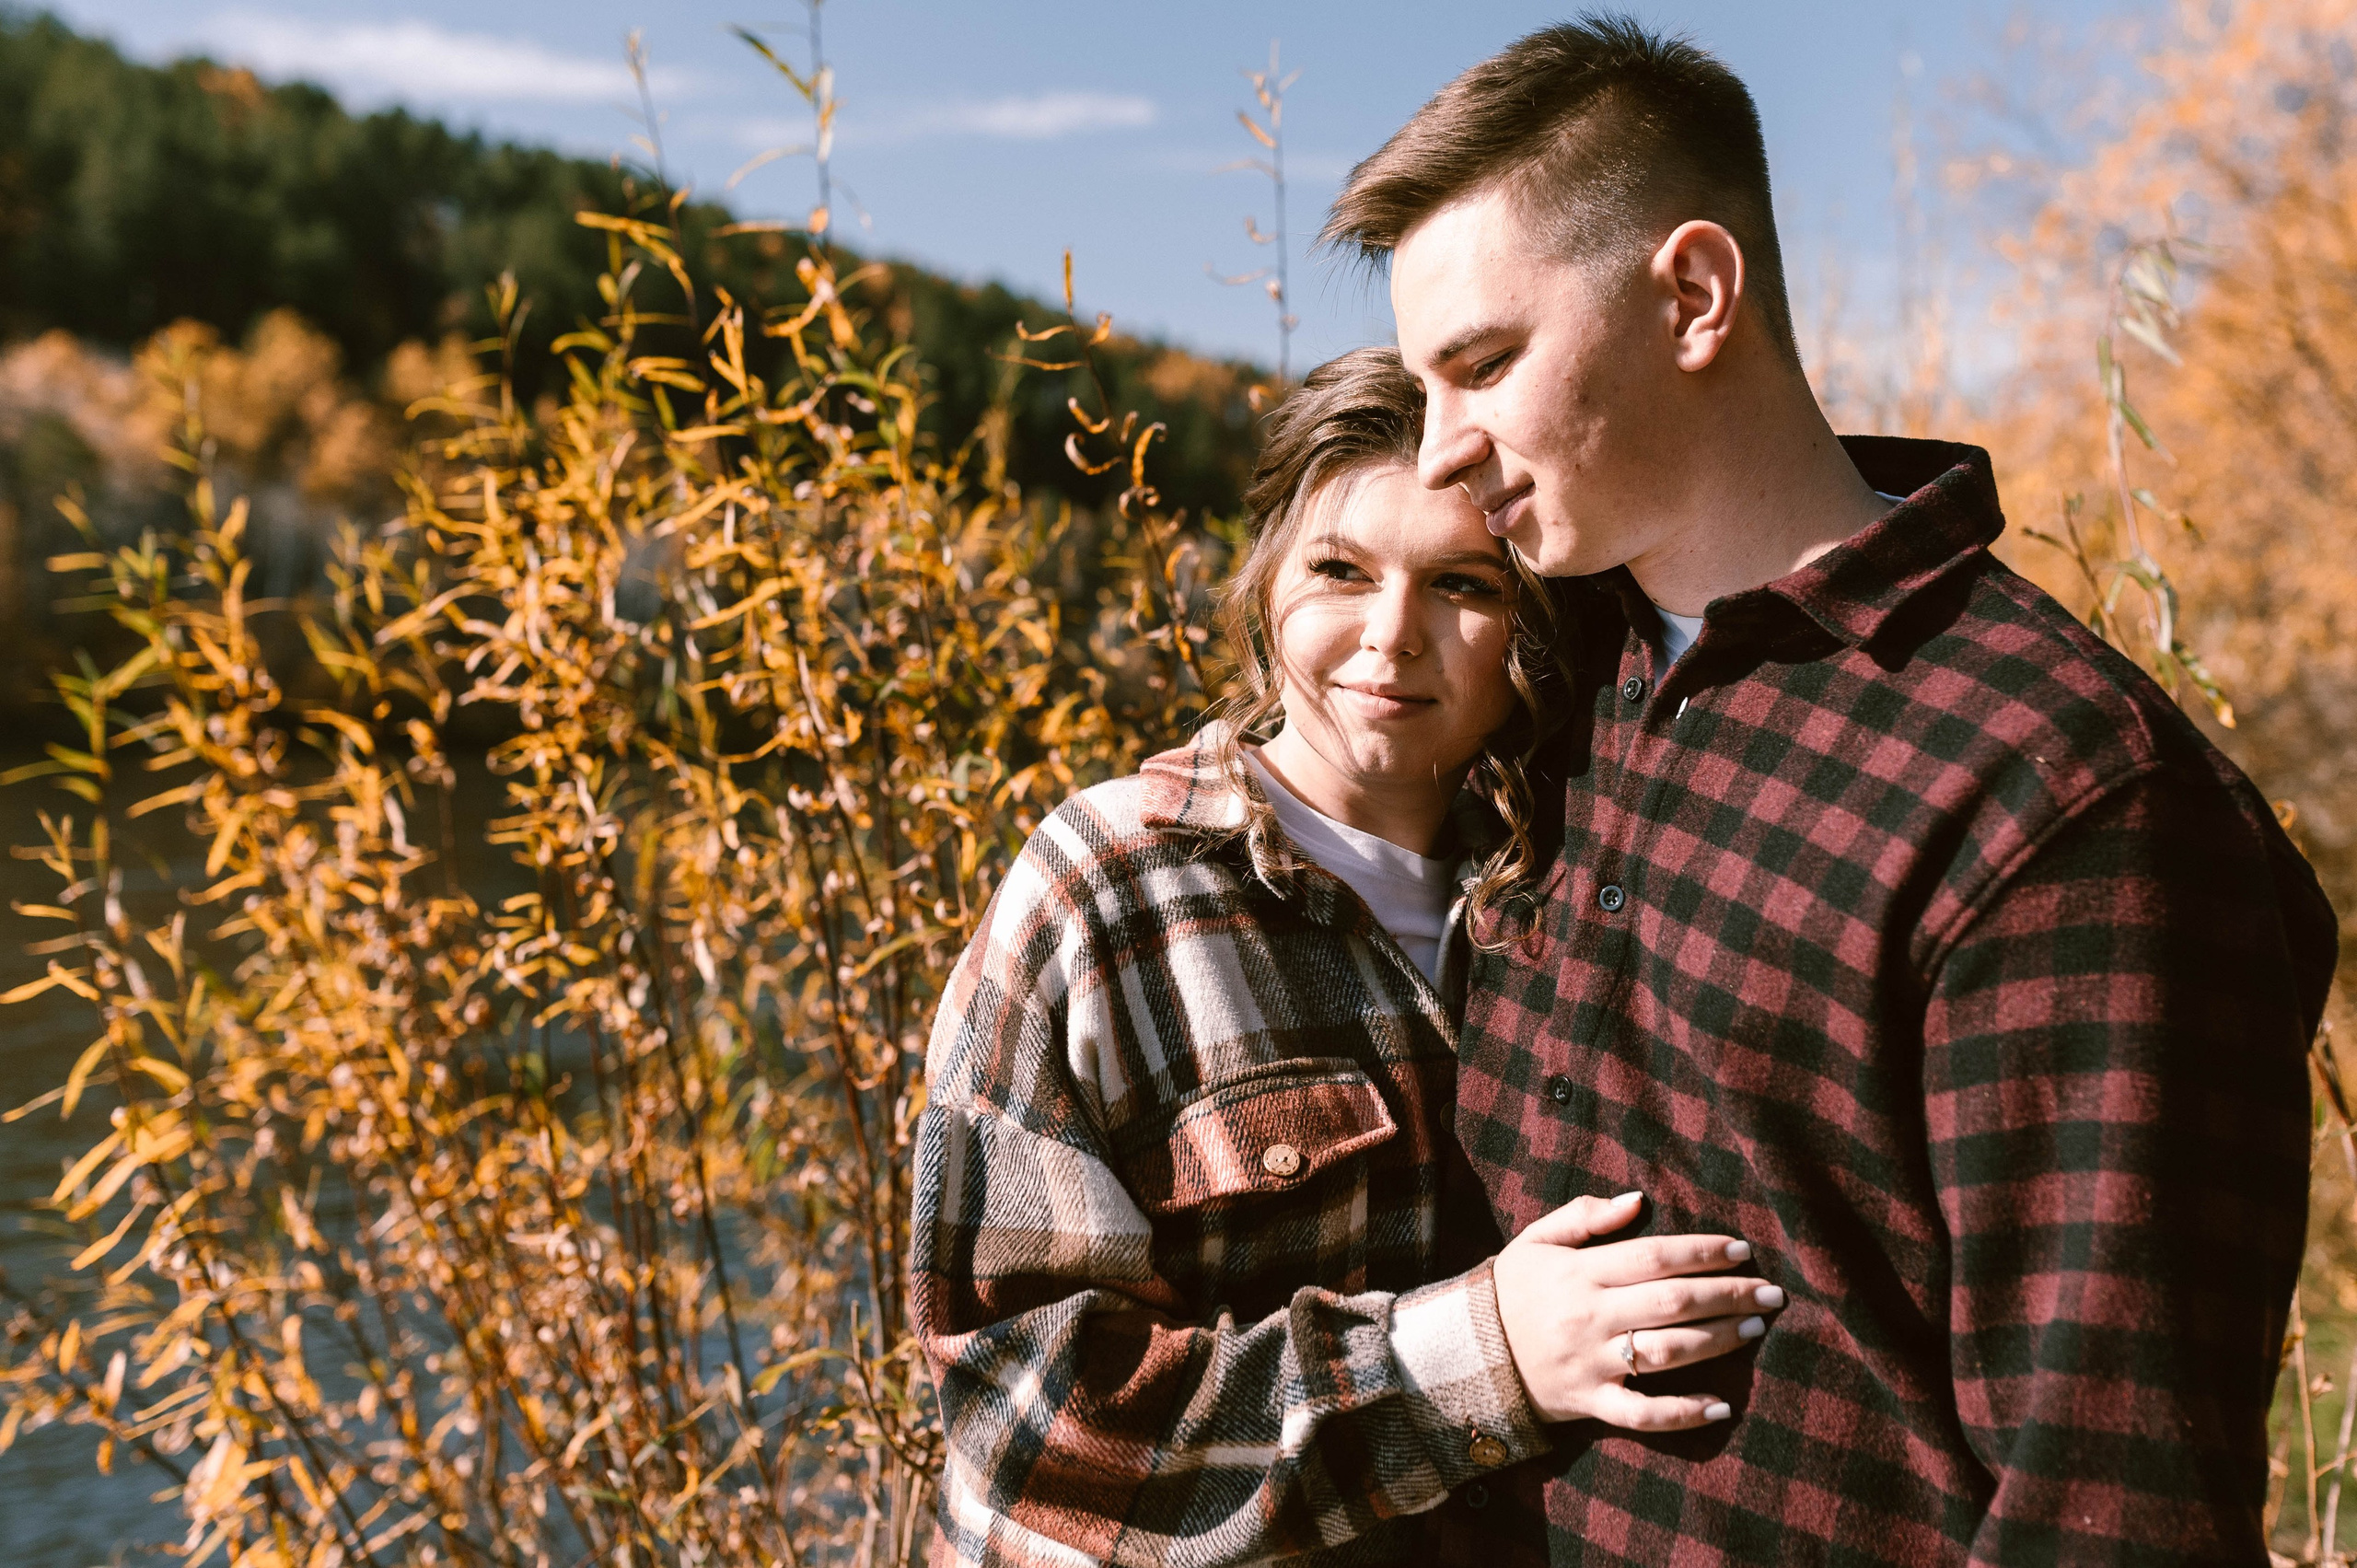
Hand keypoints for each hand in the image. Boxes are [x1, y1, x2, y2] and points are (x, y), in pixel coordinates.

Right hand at [1493, 1191, 1781, 1429]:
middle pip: (1673, 1302)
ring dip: (1718, 1341)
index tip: (1743, 1249)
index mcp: (1580, 1272)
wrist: (1468, 1354)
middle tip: (1771, 1292)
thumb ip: (1584, 1216)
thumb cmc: (1511, 1290)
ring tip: (1755, 1330)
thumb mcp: (1536, 1240)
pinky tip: (1722, 1407)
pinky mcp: (1591, 1403)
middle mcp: (1590, 1316)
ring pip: (1667, 1353)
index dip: (1704, 1251)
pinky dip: (1683, 1414)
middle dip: (1729, 1294)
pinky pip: (1642, 1414)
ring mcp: (1592, 1363)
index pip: (1655, 1256)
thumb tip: (1637, 1199)